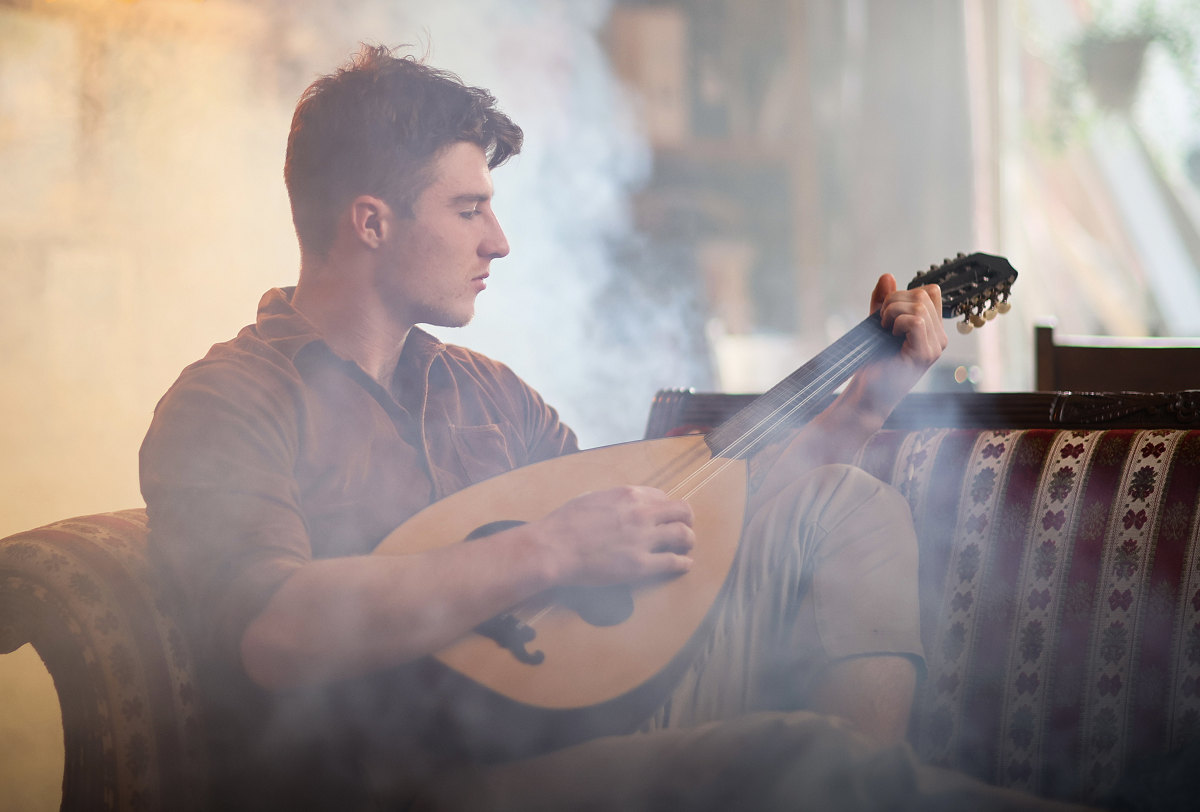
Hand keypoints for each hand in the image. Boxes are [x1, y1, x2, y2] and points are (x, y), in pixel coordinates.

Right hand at [530, 486, 694, 586]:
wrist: (555, 547)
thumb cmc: (565, 522)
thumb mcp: (592, 497)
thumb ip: (614, 499)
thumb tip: (623, 504)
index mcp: (629, 495)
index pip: (662, 497)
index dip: (665, 508)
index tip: (664, 516)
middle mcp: (642, 513)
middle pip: (681, 511)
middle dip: (686, 519)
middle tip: (685, 527)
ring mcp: (644, 539)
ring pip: (683, 535)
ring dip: (688, 540)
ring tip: (686, 546)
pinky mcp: (641, 565)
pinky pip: (673, 562)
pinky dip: (683, 564)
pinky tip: (684, 565)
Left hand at [852, 274, 947, 418]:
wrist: (867, 391)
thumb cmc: (873, 360)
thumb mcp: (876, 324)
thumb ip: (883, 301)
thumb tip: (888, 276)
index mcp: (932, 329)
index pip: (931, 291)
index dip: (904, 293)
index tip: (887, 312)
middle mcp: (939, 337)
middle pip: (924, 294)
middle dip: (894, 300)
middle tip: (881, 321)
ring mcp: (935, 347)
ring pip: (920, 305)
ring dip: (892, 311)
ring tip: (884, 328)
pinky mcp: (924, 355)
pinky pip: (917, 322)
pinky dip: (897, 322)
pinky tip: (890, 334)